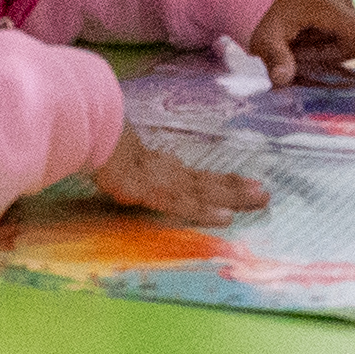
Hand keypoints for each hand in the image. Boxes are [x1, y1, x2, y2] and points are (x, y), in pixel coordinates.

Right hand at [93, 130, 267, 226]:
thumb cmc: (100, 143)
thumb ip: (128, 163)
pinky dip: (206, 212)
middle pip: (208, 182)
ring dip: (234, 196)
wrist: (89, 135)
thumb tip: (130, 170)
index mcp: (159, 167)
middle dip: (237, 189)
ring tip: (261, 198)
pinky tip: (226, 218)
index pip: (196, 177)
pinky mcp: (153, 192)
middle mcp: (168, 173)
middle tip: (265, 195)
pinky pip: (184, 205)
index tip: (247, 184)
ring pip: (205, 191)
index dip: (223, 182)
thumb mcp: (116, 158)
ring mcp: (162, 182)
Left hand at [249, 0, 354, 96]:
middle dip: (328, 54)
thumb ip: (277, 59)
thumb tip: (282, 81)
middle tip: (296, 55)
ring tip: (295, 40)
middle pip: (352, 40)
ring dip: (324, 44)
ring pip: (346, 32)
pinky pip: (340, 20)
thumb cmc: (257, 8)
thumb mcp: (264, 39)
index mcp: (326, 4)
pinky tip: (301, 30)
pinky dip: (323, 32)